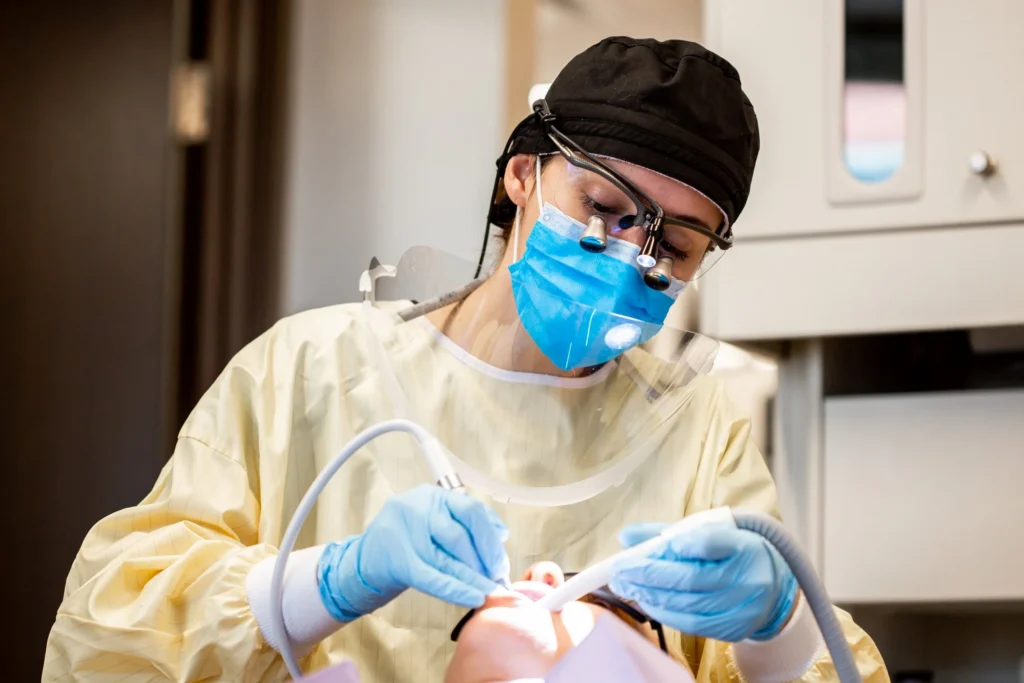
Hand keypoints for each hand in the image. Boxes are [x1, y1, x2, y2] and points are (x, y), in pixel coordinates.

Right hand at [317, 484, 510, 621]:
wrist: (366, 560)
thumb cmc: (408, 540)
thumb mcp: (436, 520)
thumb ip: (467, 521)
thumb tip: (501, 533)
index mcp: (432, 496)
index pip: (470, 510)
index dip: (490, 537)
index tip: (500, 559)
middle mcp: (417, 508)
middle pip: (460, 535)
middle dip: (484, 560)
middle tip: (495, 578)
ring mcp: (404, 534)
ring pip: (448, 559)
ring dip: (474, 579)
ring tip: (489, 591)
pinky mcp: (398, 562)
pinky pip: (434, 579)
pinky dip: (457, 590)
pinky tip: (473, 598)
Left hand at [608, 522, 797, 641]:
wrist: (771, 586)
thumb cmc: (731, 554)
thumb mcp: (707, 534)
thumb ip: (667, 533)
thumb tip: (626, 535)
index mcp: (744, 544)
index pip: (713, 541)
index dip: (686, 543)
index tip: (661, 543)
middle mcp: (748, 578)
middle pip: (691, 578)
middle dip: (648, 574)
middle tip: (619, 570)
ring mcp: (743, 608)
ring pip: (688, 604)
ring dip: (650, 596)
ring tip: (625, 586)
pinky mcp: (733, 629)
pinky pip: (692, 624)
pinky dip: (664, 613)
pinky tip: (646, 601)